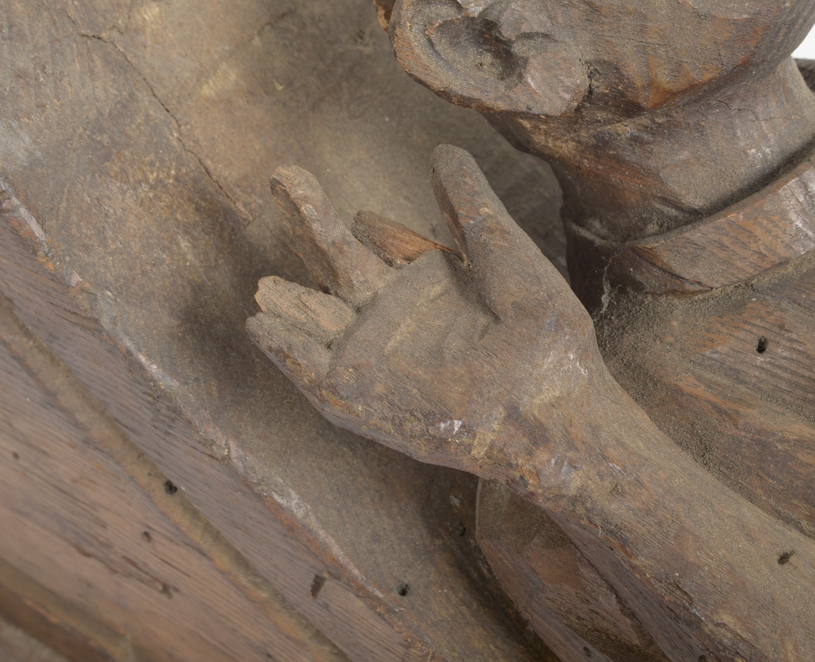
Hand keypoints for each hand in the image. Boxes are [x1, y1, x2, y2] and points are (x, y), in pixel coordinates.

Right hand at [247, 146, 603, 480]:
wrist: (555, 411)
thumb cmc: (547, 341)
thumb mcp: (507, 258)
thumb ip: (472, 209)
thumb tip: (444, 151)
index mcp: (427, 286)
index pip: (371, 243)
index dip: (344, 218)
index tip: (321, 190)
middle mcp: (396, 319)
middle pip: (335, 267)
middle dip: (305, 225)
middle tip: (279, 175)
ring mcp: (378, 359)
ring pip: (317, 318)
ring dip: (287, 298)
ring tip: (259, 280)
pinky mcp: (365, 399)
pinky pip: (313, 373)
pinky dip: (285, 351)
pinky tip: (259, 324)